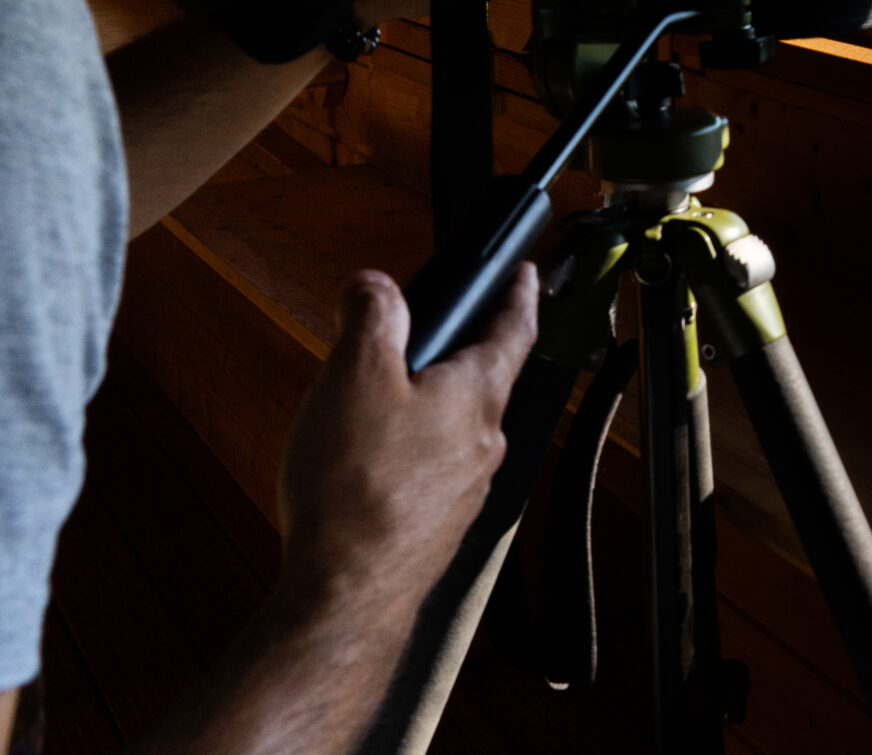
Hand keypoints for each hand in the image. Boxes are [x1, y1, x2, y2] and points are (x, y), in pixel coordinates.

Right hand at [274, 265, 539, 626]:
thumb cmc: (356, 487)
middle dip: (454, 355)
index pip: (514, 330)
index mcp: (477, 394)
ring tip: (376, 402)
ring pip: (453, 430)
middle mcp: (484, 442)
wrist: (346, 593)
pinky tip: (365, 465)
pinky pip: (428, 474)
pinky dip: (404, 457)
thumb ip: (372, 318)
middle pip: (481, 381)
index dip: (518, 295)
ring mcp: (465, 489)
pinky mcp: (437, 525)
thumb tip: (375, 286)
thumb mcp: (356, 373)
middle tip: (426, 335)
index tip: (525, 276)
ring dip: (425, 409)